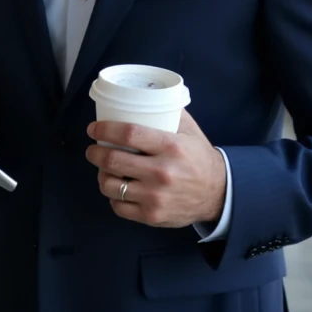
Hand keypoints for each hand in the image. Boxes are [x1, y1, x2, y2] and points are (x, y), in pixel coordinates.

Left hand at [86, 109, 226, 228]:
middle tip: (93, 149)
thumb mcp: (189, 130)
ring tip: (104, 169)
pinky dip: (113, 197)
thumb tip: (144, 95)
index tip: (94, 129)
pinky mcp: (152, 216)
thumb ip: (168, 112)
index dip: (105, 130)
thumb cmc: (198, 157)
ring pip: (111, 186)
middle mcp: (162, 172)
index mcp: (170, 146)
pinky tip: (117, 188)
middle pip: (113, 160)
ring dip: (101, 175)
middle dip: (95, 153)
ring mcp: (155, 197)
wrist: (217, 192)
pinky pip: (119, 206)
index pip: (129, 134)